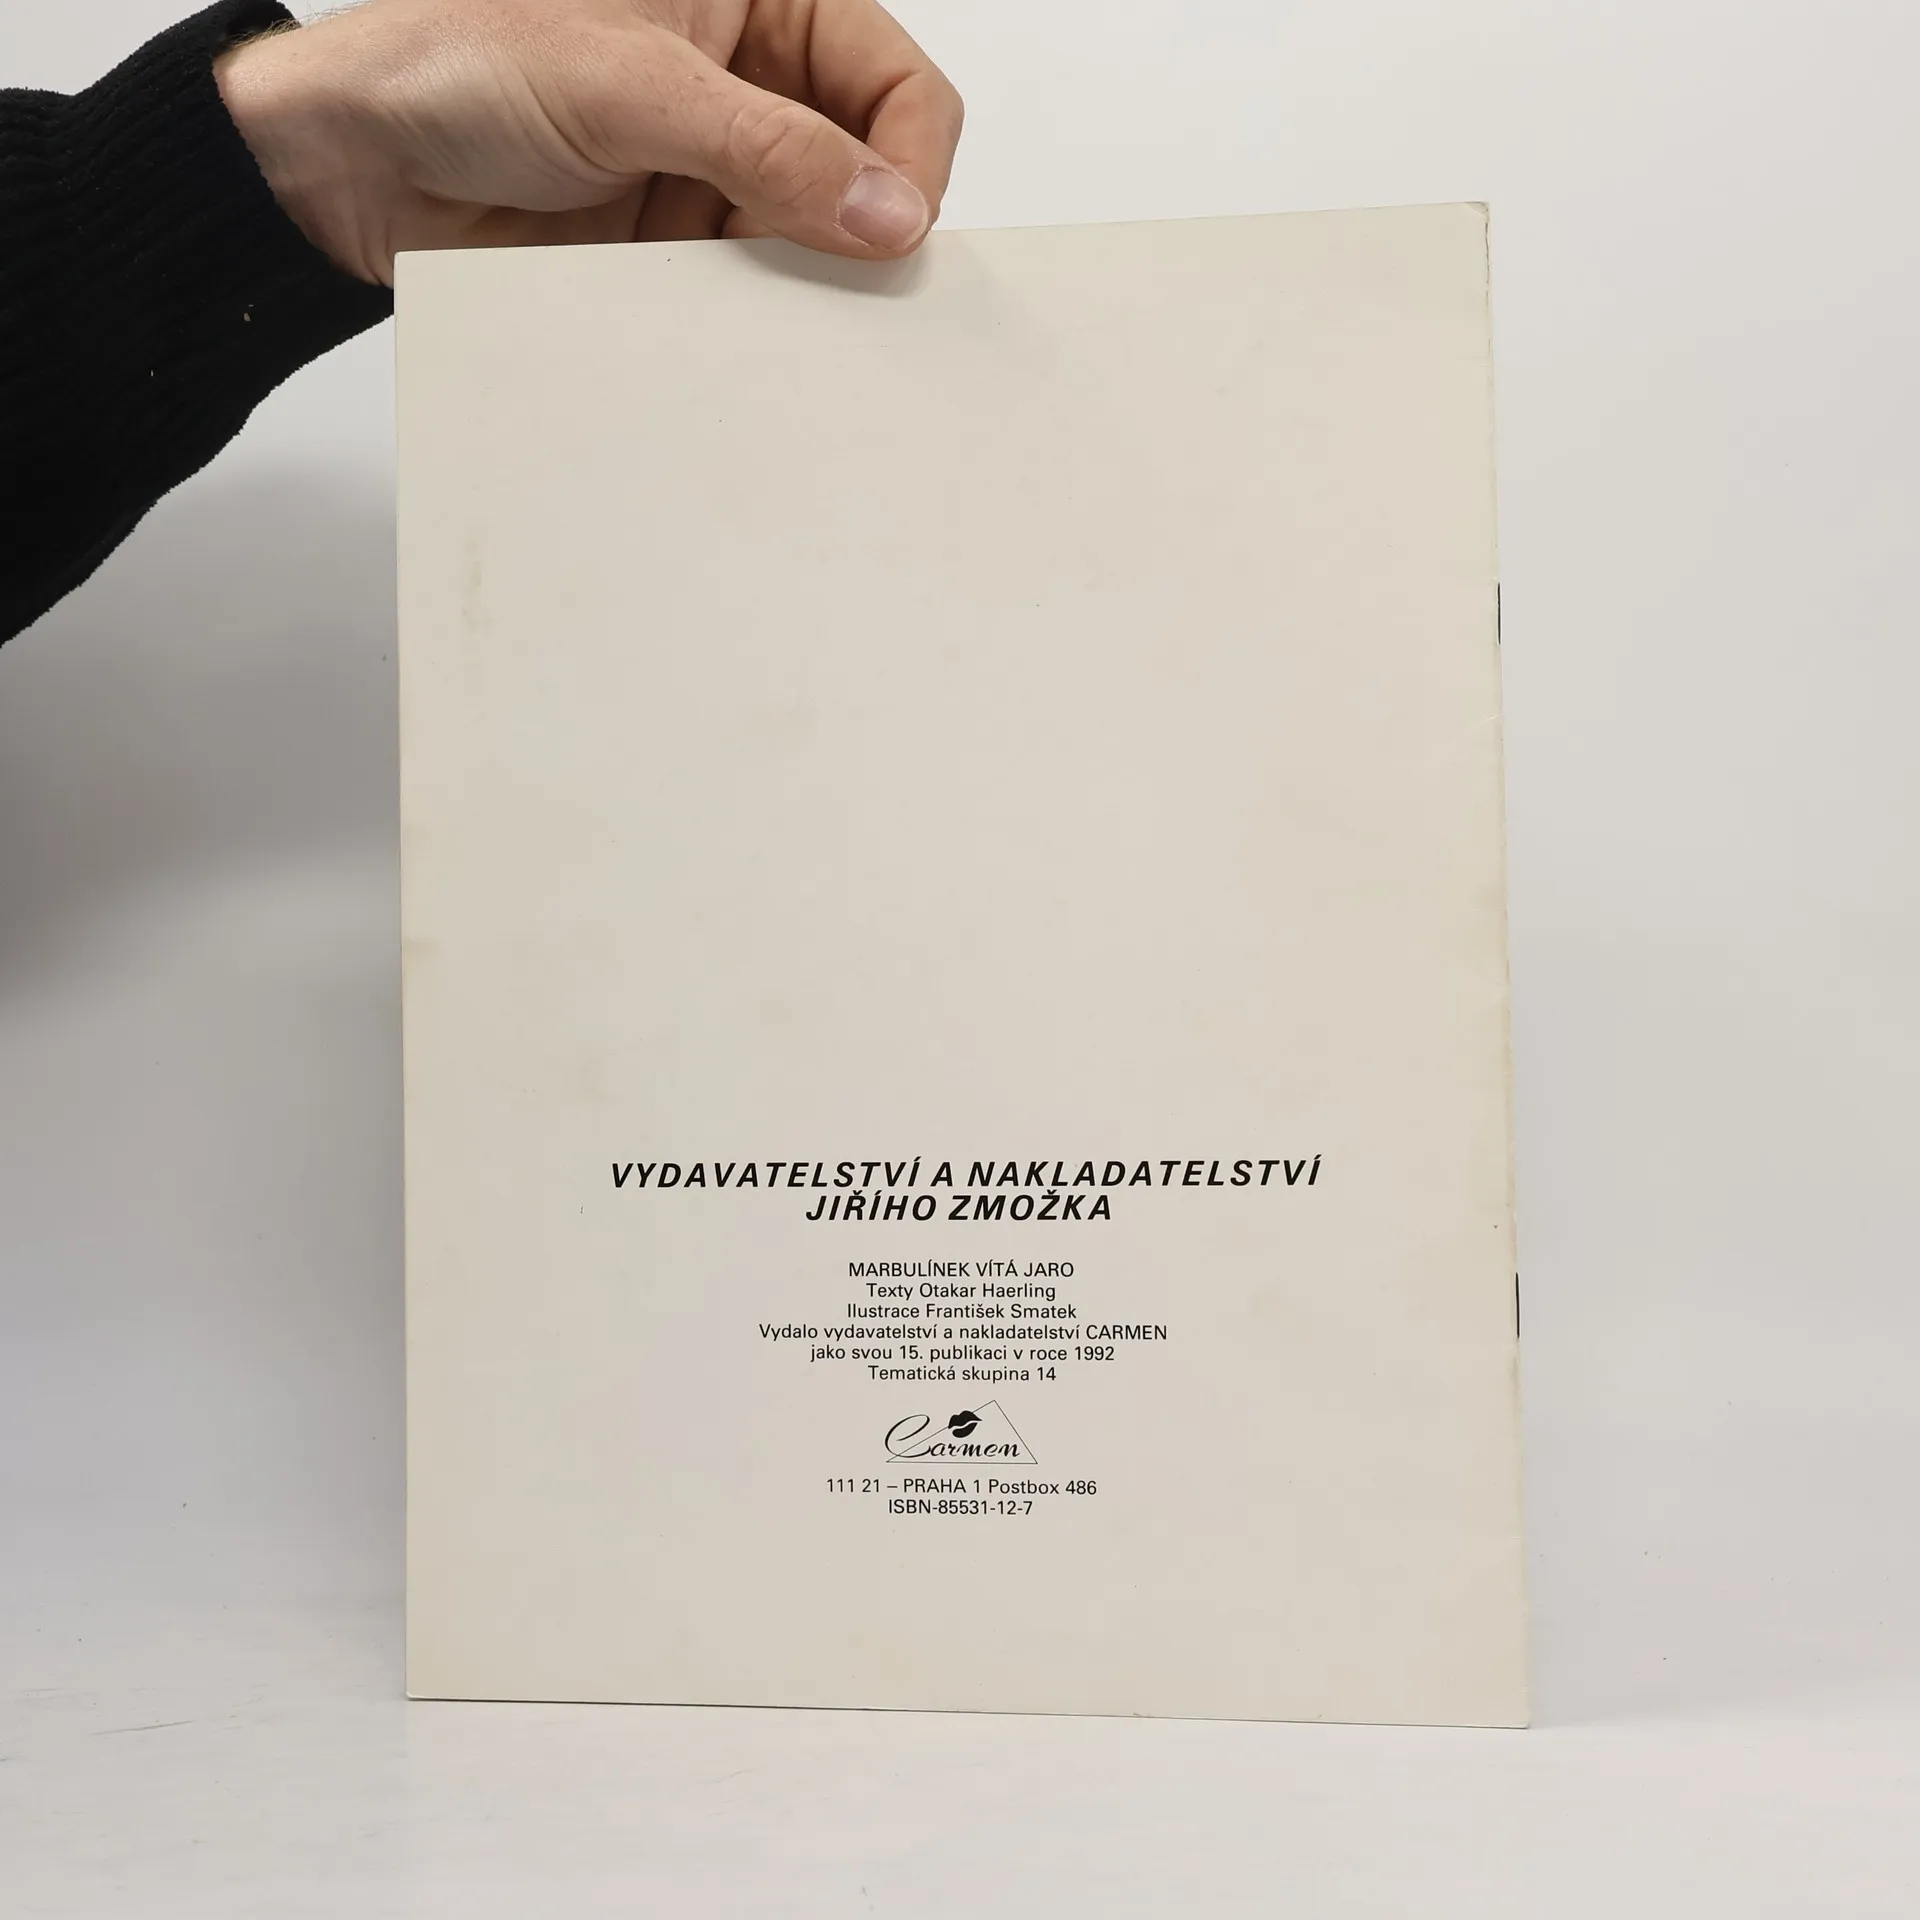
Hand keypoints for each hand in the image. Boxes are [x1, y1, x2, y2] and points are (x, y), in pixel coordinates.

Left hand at [216, 0, 962, 285]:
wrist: (342, 161)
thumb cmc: (448, 63)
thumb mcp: (626, 85)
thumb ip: (769, 147)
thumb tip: (888, 210)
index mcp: (746, 0)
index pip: (887, 77)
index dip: (911, 156)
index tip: (899, 234)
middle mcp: (738, 81)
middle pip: (864, 165)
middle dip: (864, 230)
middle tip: (861, 293)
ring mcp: (707, 170)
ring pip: (810, 240)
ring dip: (802, 284)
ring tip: (784, 318)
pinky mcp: (672, 246)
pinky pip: (744, 295)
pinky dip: (748, 324)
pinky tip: (732, 337)